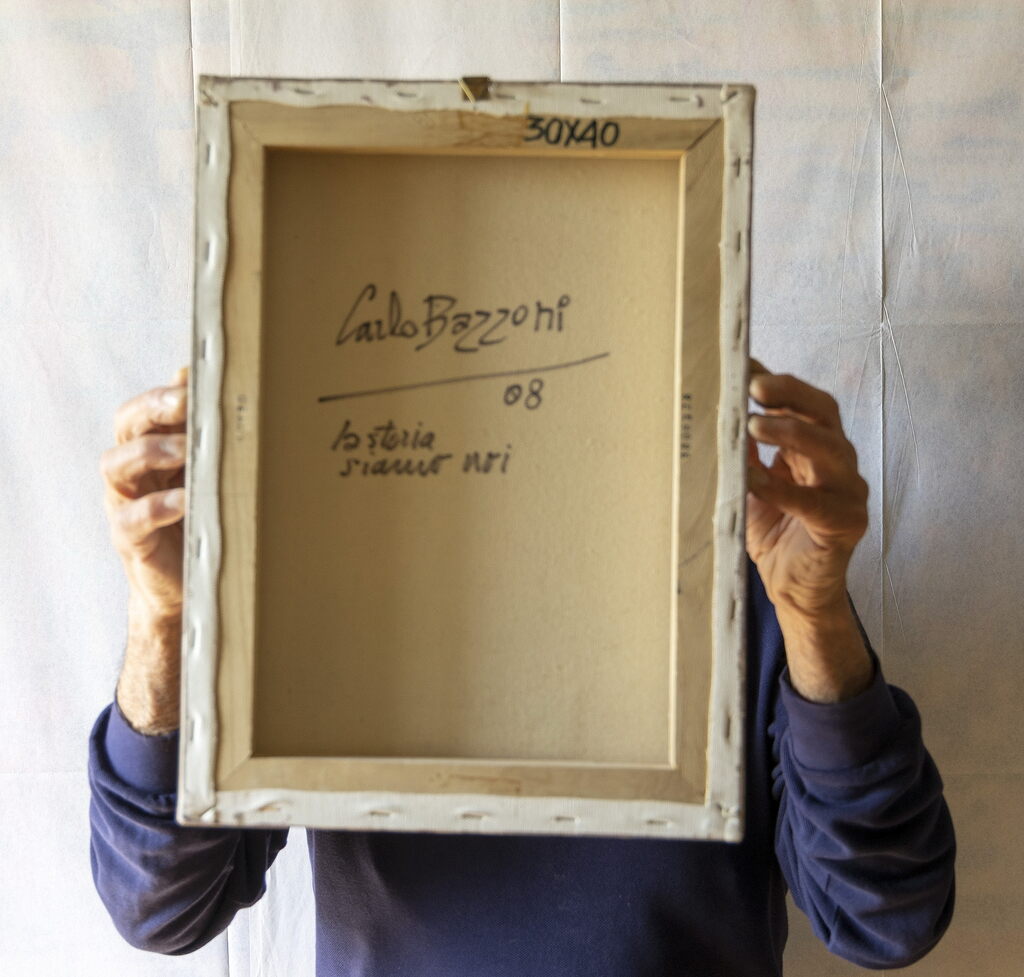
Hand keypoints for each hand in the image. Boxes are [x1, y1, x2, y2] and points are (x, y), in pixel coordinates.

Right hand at [100, 366, 188, 731]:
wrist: (187, 586)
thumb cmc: (198, 520)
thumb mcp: (203, 475)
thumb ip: (201, 435)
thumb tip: (198, 380)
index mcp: (148, 450)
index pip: (142, 409)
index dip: (162, 393)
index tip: (195, 382)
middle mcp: (130, 472)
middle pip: (126, 426)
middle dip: (153, 409)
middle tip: (184, 403)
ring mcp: (125, 504)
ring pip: (116, 465)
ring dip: (150, 451)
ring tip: (184, 449)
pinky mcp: (130, 540)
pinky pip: (132, 518)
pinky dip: (157, 506)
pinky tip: (185, 500)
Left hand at [745, 360, 872, 701]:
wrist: (792, 589)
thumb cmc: (774, 532)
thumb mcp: (751, 483)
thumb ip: (744, 450)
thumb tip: (721, 411)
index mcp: (816, 448)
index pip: (806, 403)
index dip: (779, 383)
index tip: (745, 365)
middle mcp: (838, 463)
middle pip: (825, 413)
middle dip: (791, 394)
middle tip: (756, 384)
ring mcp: (848, 492)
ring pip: (830, 449)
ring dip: (792, 432)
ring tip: (754, 423)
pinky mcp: (845, 525)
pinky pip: (814, 502)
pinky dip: (782, 489)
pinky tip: (753, 479)